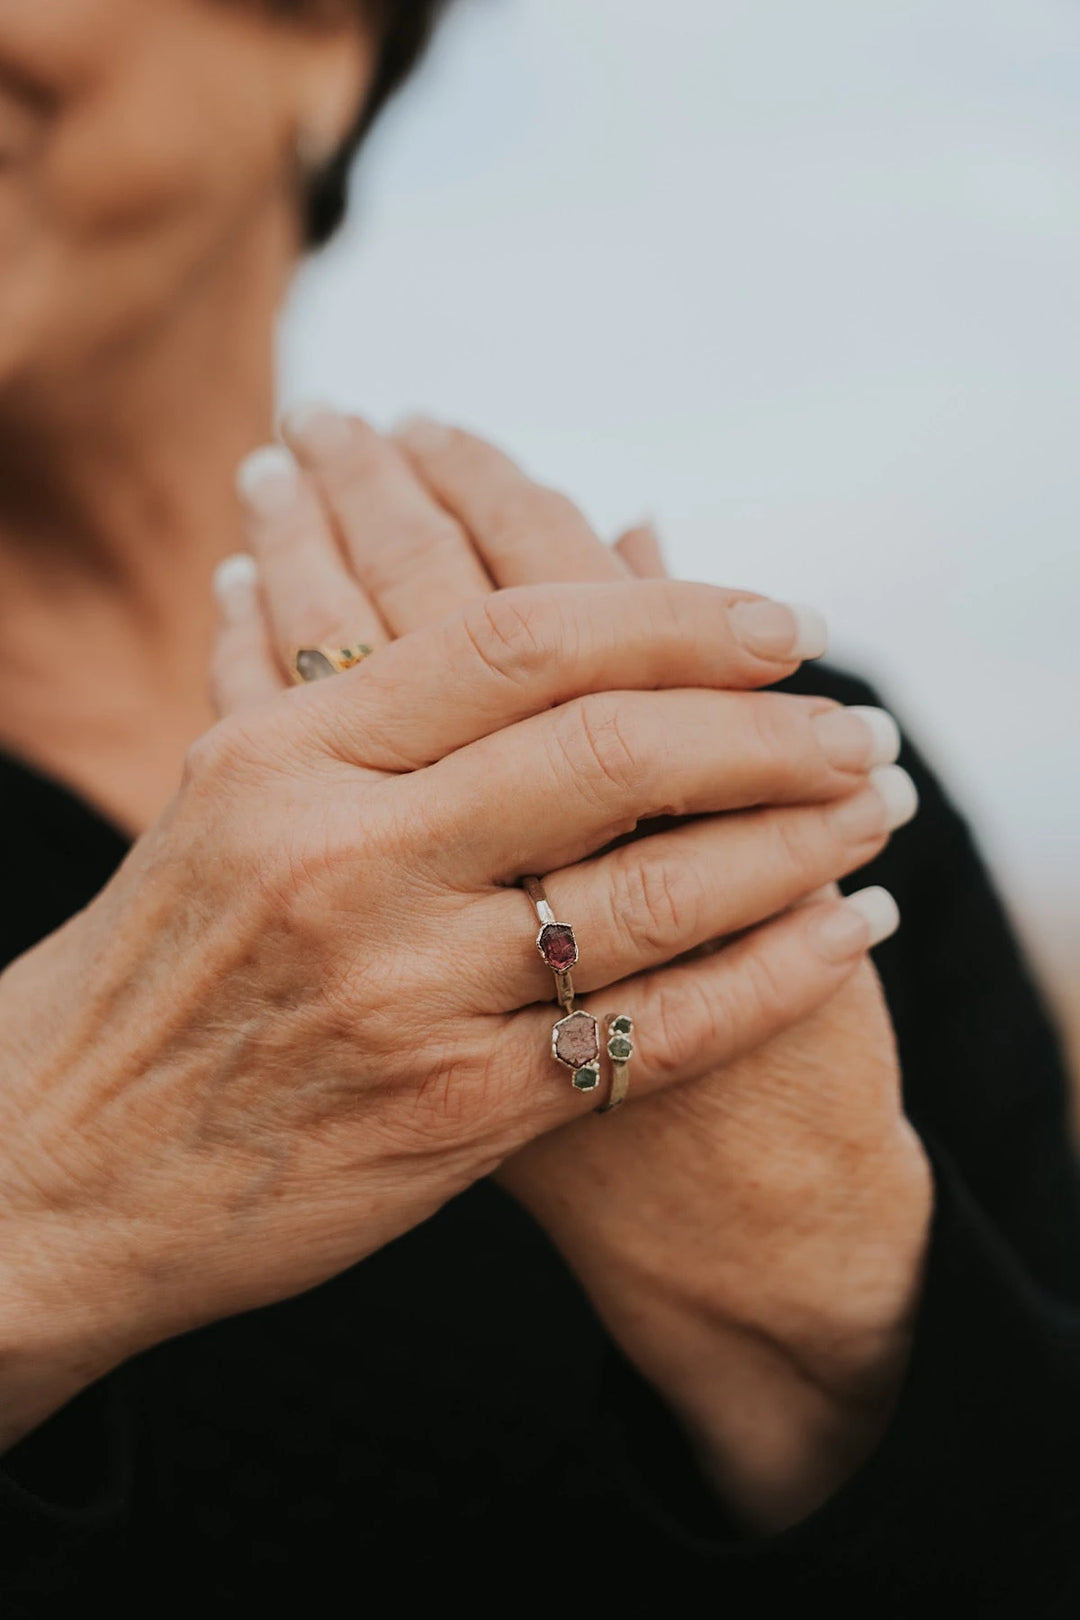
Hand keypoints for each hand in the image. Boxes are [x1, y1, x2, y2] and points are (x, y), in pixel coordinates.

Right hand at [213, 409, 929, 1527]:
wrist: (59, 1169)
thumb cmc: (153, 970)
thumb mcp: (219, 796)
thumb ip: (327, 685)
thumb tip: (396, 558)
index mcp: (286, 757)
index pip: (520, 641)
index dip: (676, 619)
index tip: (780, 618)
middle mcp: (346, 863)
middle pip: (611, 752)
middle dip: (770, 727)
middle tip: (860, 722)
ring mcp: (405, 996)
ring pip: (656, 893)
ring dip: (799, 841)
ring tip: (878, 812)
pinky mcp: (453, 1116)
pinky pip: (656, 1035)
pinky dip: (777, 974)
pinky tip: (849, 934)